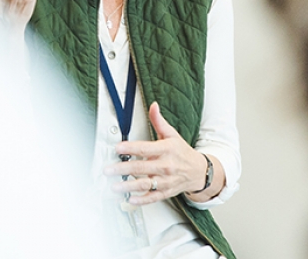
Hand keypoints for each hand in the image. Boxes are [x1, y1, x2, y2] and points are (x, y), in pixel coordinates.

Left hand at [103, 102, 223, 204]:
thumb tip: (153, 106)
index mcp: (166, 149)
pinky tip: (130, 199)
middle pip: (141, 167)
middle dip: (123, 168)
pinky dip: (141, 200)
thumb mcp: (172, 134)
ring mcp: (165, 180)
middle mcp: (165, 166)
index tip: (118, 148)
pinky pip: (153, 197)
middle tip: (109, 169)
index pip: (145, 148)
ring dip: (128, 186)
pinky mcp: (166, 192)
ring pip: (145, 184)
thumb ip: (159, 121)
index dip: (130, 148)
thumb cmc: (182, 152)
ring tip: (115, 186)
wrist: (199, 171)